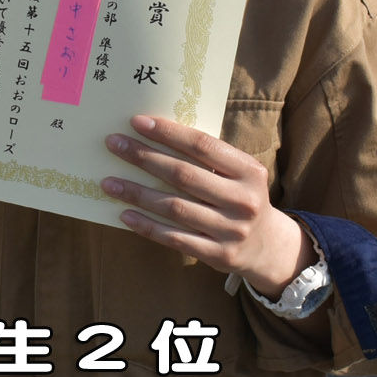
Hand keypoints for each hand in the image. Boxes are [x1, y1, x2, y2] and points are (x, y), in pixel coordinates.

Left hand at [102, 115, 312, 298]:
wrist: (267, 246)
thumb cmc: (240, 197)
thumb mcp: (238, 173)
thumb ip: (208, 157)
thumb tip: (155, 133)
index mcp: (249, 171)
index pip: (202, 145)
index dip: (168, 133)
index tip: (137, 122)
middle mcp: (242, 200)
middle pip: (183, 175)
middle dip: (144, 157)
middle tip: (114, 144)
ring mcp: (231, 230)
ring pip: (174, 208)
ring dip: (137, 193)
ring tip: (109, 182)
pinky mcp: (218, 255)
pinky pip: (175, 238)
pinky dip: (147, 226)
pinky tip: (125, 214)